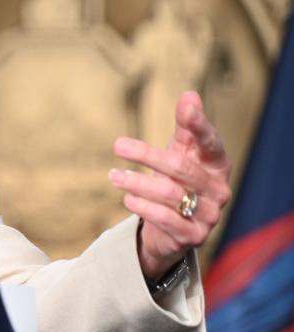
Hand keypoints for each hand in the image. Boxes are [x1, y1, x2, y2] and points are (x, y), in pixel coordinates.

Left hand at [109, 91, 232, 281]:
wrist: (174, 228)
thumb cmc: (178, 180)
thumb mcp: (182, 151)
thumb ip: (186, 126)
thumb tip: (190, 95)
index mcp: (217, 165)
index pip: (211, 142)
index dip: (199, 125)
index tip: (186, 107)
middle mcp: (218, 190)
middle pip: (181, 168)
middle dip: (147, 155)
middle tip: (118, 144)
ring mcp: (209, 215)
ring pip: (170, 194)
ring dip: (137, 183)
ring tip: (114, 175)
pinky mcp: (194, 236)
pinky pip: (166, 219)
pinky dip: (143, 208)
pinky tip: (127, 199)